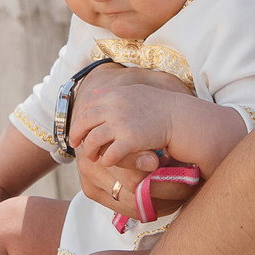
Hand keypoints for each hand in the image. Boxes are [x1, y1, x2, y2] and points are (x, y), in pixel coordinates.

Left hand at [66, 65, 193, 216]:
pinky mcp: (131, 139)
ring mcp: (121, 123)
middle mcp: (114, 107)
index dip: (79, 119)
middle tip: (75, 144)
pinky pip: (111, 153)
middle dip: (77, 134)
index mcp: (113, 95)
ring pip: (93, 139)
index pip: (87, 106)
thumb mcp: (133, 91)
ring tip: (91, 156)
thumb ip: (112, 92)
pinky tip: (108, 162)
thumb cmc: (159, 105)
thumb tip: (94, 93)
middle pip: (84, 122)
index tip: (78, 129)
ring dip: (90, 150)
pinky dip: (107, 159)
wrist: (178, 116)